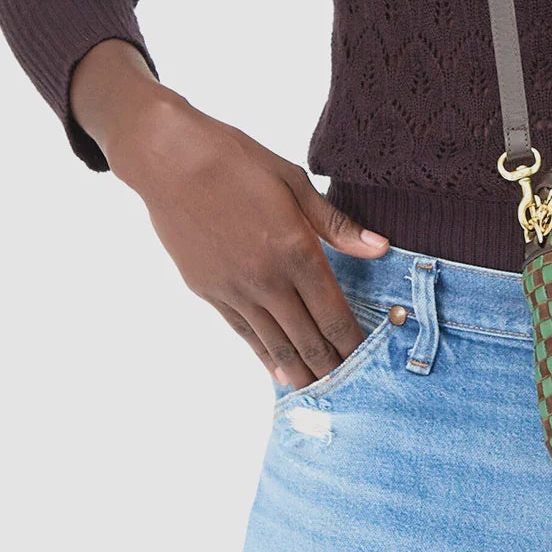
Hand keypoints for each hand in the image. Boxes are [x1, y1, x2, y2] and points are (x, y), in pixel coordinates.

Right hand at [113, 93, 389, 389]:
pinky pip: (244, 333)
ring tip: (318, 391)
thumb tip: (380, 248)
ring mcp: (234, 290)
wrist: (170, 161)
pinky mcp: (208, 292)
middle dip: (330, 366)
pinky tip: (277, 369)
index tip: (369, 359)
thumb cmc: (237, 161)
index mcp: (295, 250)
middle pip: (306, 338)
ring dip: (299, 371)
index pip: (332, 313)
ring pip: (274, 344)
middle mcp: (266, 279)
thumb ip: (337, 224)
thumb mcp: (294, 182)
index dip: (353, 342)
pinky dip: (264, 356)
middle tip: (349, 386)